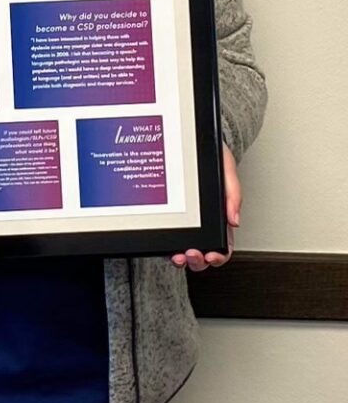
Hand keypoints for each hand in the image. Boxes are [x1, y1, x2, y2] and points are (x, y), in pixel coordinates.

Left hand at [171, 143, 239, 271]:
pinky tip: (168, 247)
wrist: (193, 142)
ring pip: (186, 251)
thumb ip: (233, 193)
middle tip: (192, 254)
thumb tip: (235, 220)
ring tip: (179, 255)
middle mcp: (204, 224)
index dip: (219, 255)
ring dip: (183, 259)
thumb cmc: (212, 156)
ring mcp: (187, 223)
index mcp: (221, 217)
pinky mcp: (173, 218)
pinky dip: (169, 248)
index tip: (212, 254)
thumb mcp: (226, 169)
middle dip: (199, 261)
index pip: (223, 245)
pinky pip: (171, 238)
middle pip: (204, 254)